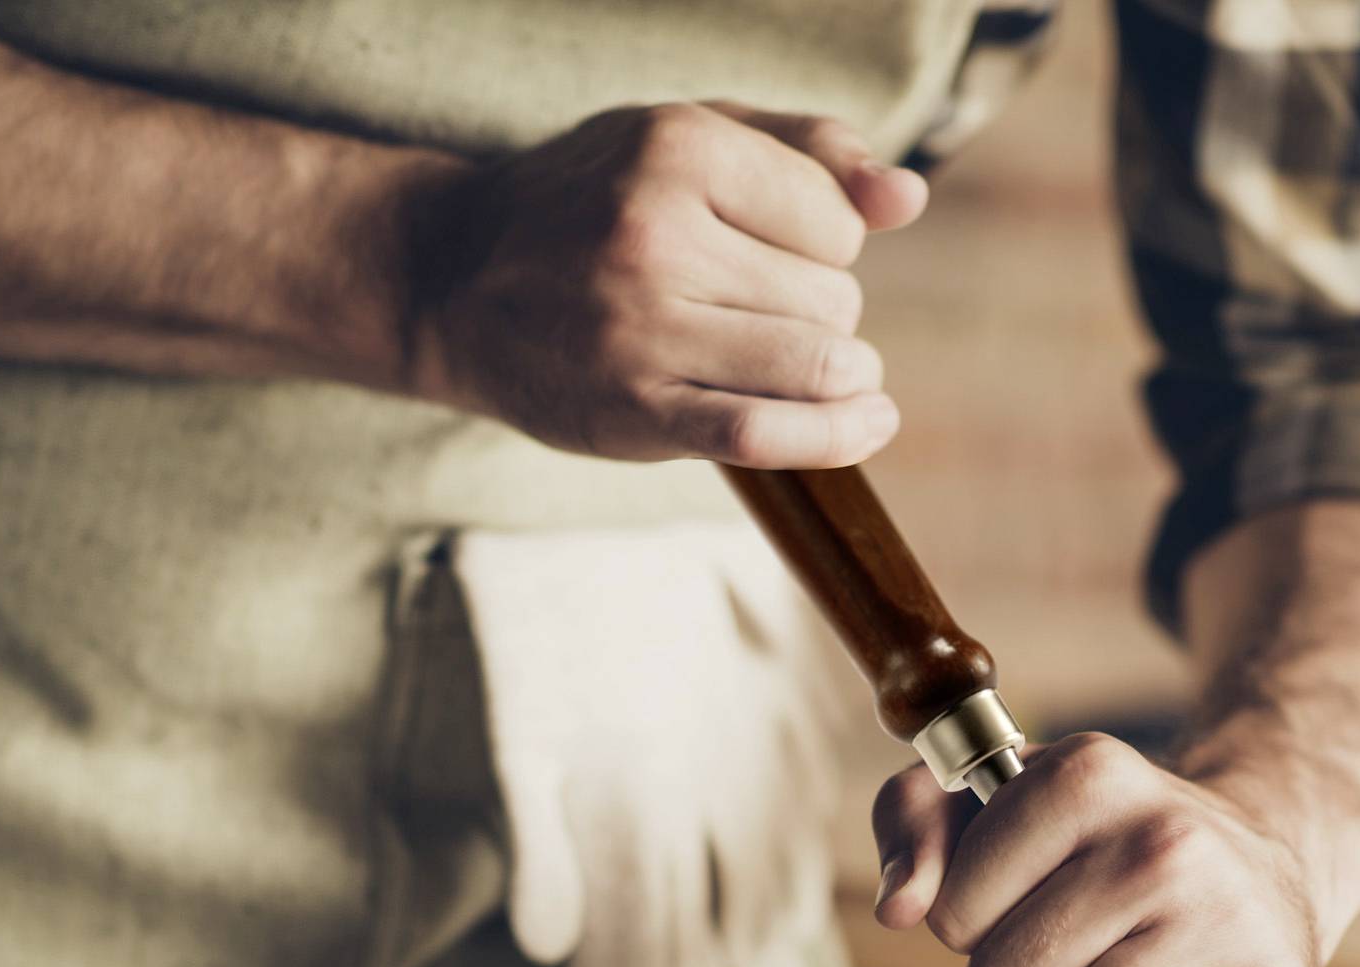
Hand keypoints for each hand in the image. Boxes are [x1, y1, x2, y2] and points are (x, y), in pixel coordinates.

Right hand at [407, 102, 926, 466]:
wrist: (452, 276)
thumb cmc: (593, 201)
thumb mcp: (690, 137)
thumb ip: (810, 153)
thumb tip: (907, 198)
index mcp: (677, 148)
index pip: (836, 221)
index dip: (825, 243)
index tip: (773, 252)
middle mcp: (656, 234)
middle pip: (834, 297)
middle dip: (822, 309)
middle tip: (757, 309)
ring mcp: (642, 330)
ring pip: (818, 363)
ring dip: (836, 372)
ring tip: (810, 364)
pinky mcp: (633, 410)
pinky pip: (768, 434)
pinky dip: (838, 436)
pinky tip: (868, 422)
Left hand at [870, 734, 1346, 966]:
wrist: (1266, 867)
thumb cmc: (1103, 845)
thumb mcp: (998, 803)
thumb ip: (913, 821)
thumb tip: (900, 908)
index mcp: (1087, 774)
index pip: (953, 914)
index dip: (977, 922)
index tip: (1031, 896)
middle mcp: (1162, 840)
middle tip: (1084, 945)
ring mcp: (1224, 919)